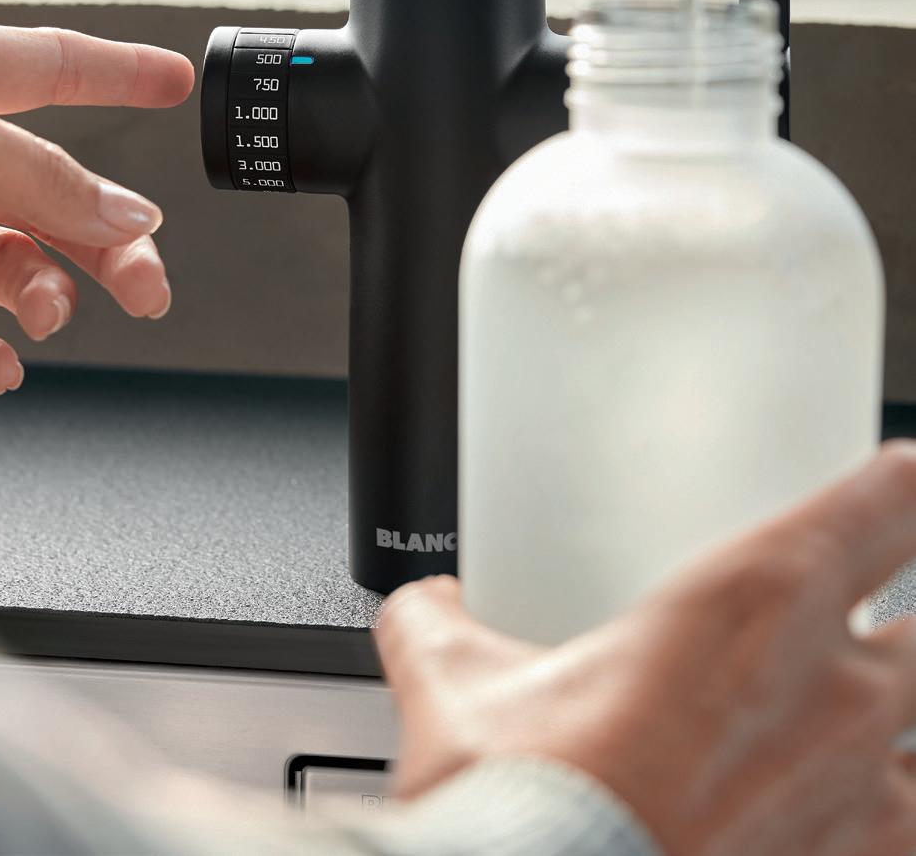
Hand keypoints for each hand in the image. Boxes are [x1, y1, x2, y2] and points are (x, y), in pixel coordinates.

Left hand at [0, 15, 193, 395]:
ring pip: (8, 267)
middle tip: (144, 281)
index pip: (47, 68)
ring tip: (48, 316)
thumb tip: (125, 214)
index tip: (175, 82)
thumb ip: (38, 174)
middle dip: (106, 238)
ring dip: (45, 298)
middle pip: (47, 194)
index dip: (117, 73)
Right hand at [377, 443, 915, 855]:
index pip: (877, 510)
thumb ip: (439, 625)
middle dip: (914, 600)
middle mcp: (824, 696)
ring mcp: (851, 796)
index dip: (898, 484)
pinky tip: (855, 810)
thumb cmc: (524, 808)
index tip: (899, 472)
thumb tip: (425, 608)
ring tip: (865, 714)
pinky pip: (900, 834)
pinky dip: (882, 813)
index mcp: (745, 607)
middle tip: (886, 594)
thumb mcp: (455, 686)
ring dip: (901, 716)